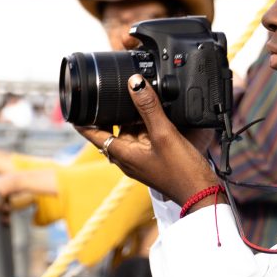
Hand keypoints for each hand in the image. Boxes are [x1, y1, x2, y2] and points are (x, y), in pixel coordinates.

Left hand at [77, 75, 218, 205]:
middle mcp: (127, 158)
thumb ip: (149, 108)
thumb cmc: (181, 172)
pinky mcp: (154, 158)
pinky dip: (145, 124)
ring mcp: (140, 159)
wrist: (202, 194)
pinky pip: (143, 137)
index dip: (82, 120)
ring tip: (135, 96)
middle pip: (111, 130)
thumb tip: (134, 83)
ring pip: (129, 132)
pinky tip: (155, 113)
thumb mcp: (164, 134)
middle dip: (110, 112)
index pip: (93, 134)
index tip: (75, 105)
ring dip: (131, 116)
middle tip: (109, 91)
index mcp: (122, 154)